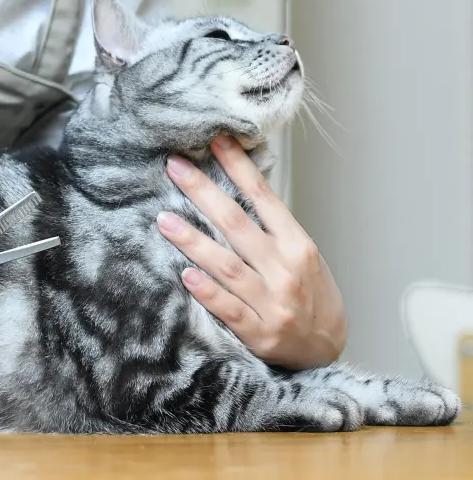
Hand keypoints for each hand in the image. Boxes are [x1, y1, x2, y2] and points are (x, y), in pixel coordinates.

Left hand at [155, 135, 346, 369]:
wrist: (327, 350)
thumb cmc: (310, 295)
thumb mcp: (302, 255)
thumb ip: (272, 228)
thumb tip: (235, 186)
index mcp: (298, 244)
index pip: (263, 197)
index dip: (238, 167)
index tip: (215, 140)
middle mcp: (285, 269)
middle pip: (237, 223)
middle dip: (203, 192)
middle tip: (174, 167)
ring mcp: (272, 303)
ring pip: (226, 265)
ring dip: (193, 240)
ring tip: (164, 219)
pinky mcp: (259, 333)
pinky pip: (228, 309)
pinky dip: (208, 292)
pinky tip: (186, 275)